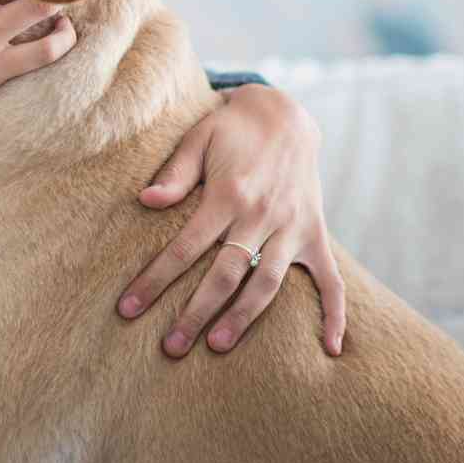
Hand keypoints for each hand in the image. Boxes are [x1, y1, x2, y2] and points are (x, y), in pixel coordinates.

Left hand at [116, 83, 346, 356]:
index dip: (155, 281)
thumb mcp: (197, 138)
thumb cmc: (229, 129)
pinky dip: (335, 314)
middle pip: (225, 275)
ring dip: (244, 318)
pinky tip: (332, 348)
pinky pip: (332, 280)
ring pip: (269, 284)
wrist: (284, 113)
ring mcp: (294, 227)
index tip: (128, 309)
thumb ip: (174, 173)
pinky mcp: (315, 233)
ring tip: (217, 345)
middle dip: (195, 313)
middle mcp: (263, 215)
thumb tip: (145, 201)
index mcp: (228, 194)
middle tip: (171, 348)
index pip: (184, 248)